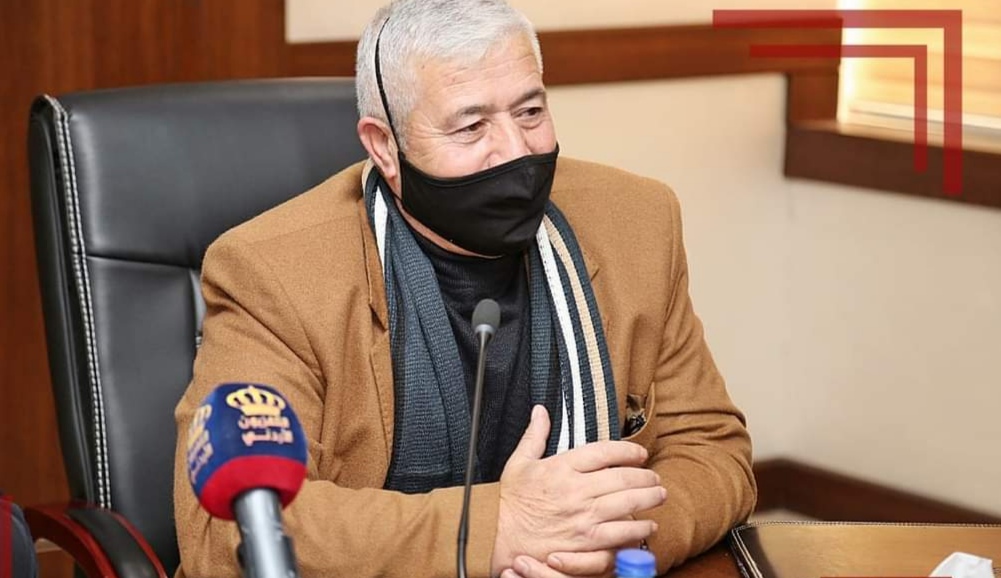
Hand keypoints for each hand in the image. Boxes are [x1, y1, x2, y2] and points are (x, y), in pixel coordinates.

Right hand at [491, 405, 664, 575]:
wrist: (495, 535)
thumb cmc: (508, 501)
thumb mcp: (519, 462)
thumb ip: (535, 435)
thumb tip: (541, 411)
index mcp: (561, 467)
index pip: (605, 452)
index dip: (628, 451)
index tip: (640, 454)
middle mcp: (576, 491)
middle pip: (624, 478)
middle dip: (646, 477)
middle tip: (655, 477)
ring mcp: (583, 518)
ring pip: (628, 505)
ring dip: (648, 500)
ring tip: (658, 496)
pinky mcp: (585, 543)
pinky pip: (620, 535)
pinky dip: (637, 530)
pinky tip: (646, 527)